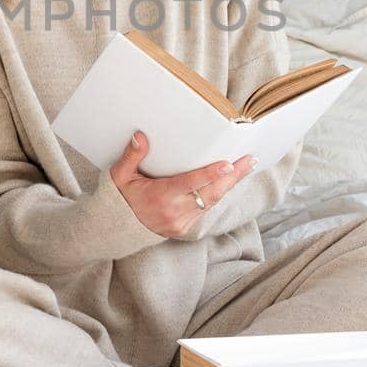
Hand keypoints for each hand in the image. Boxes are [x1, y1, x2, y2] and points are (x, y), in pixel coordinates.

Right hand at [107, 131, 255, 238]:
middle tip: (249, 159)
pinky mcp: (185, 227)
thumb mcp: (119, 176)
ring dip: (230, 184)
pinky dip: (218, 193)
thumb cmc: (120, 198)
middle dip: (232, 176)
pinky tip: (229, 180)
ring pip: (212, 201)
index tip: (228, 165)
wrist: (118, 229)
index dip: (210, 174)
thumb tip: (140, 137)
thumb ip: (131, 156)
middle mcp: (174, 211)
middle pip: (210, 193)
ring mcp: (182, 221)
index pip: (189, 184)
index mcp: (160, 196)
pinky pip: (206, 208)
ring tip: (246, 166)